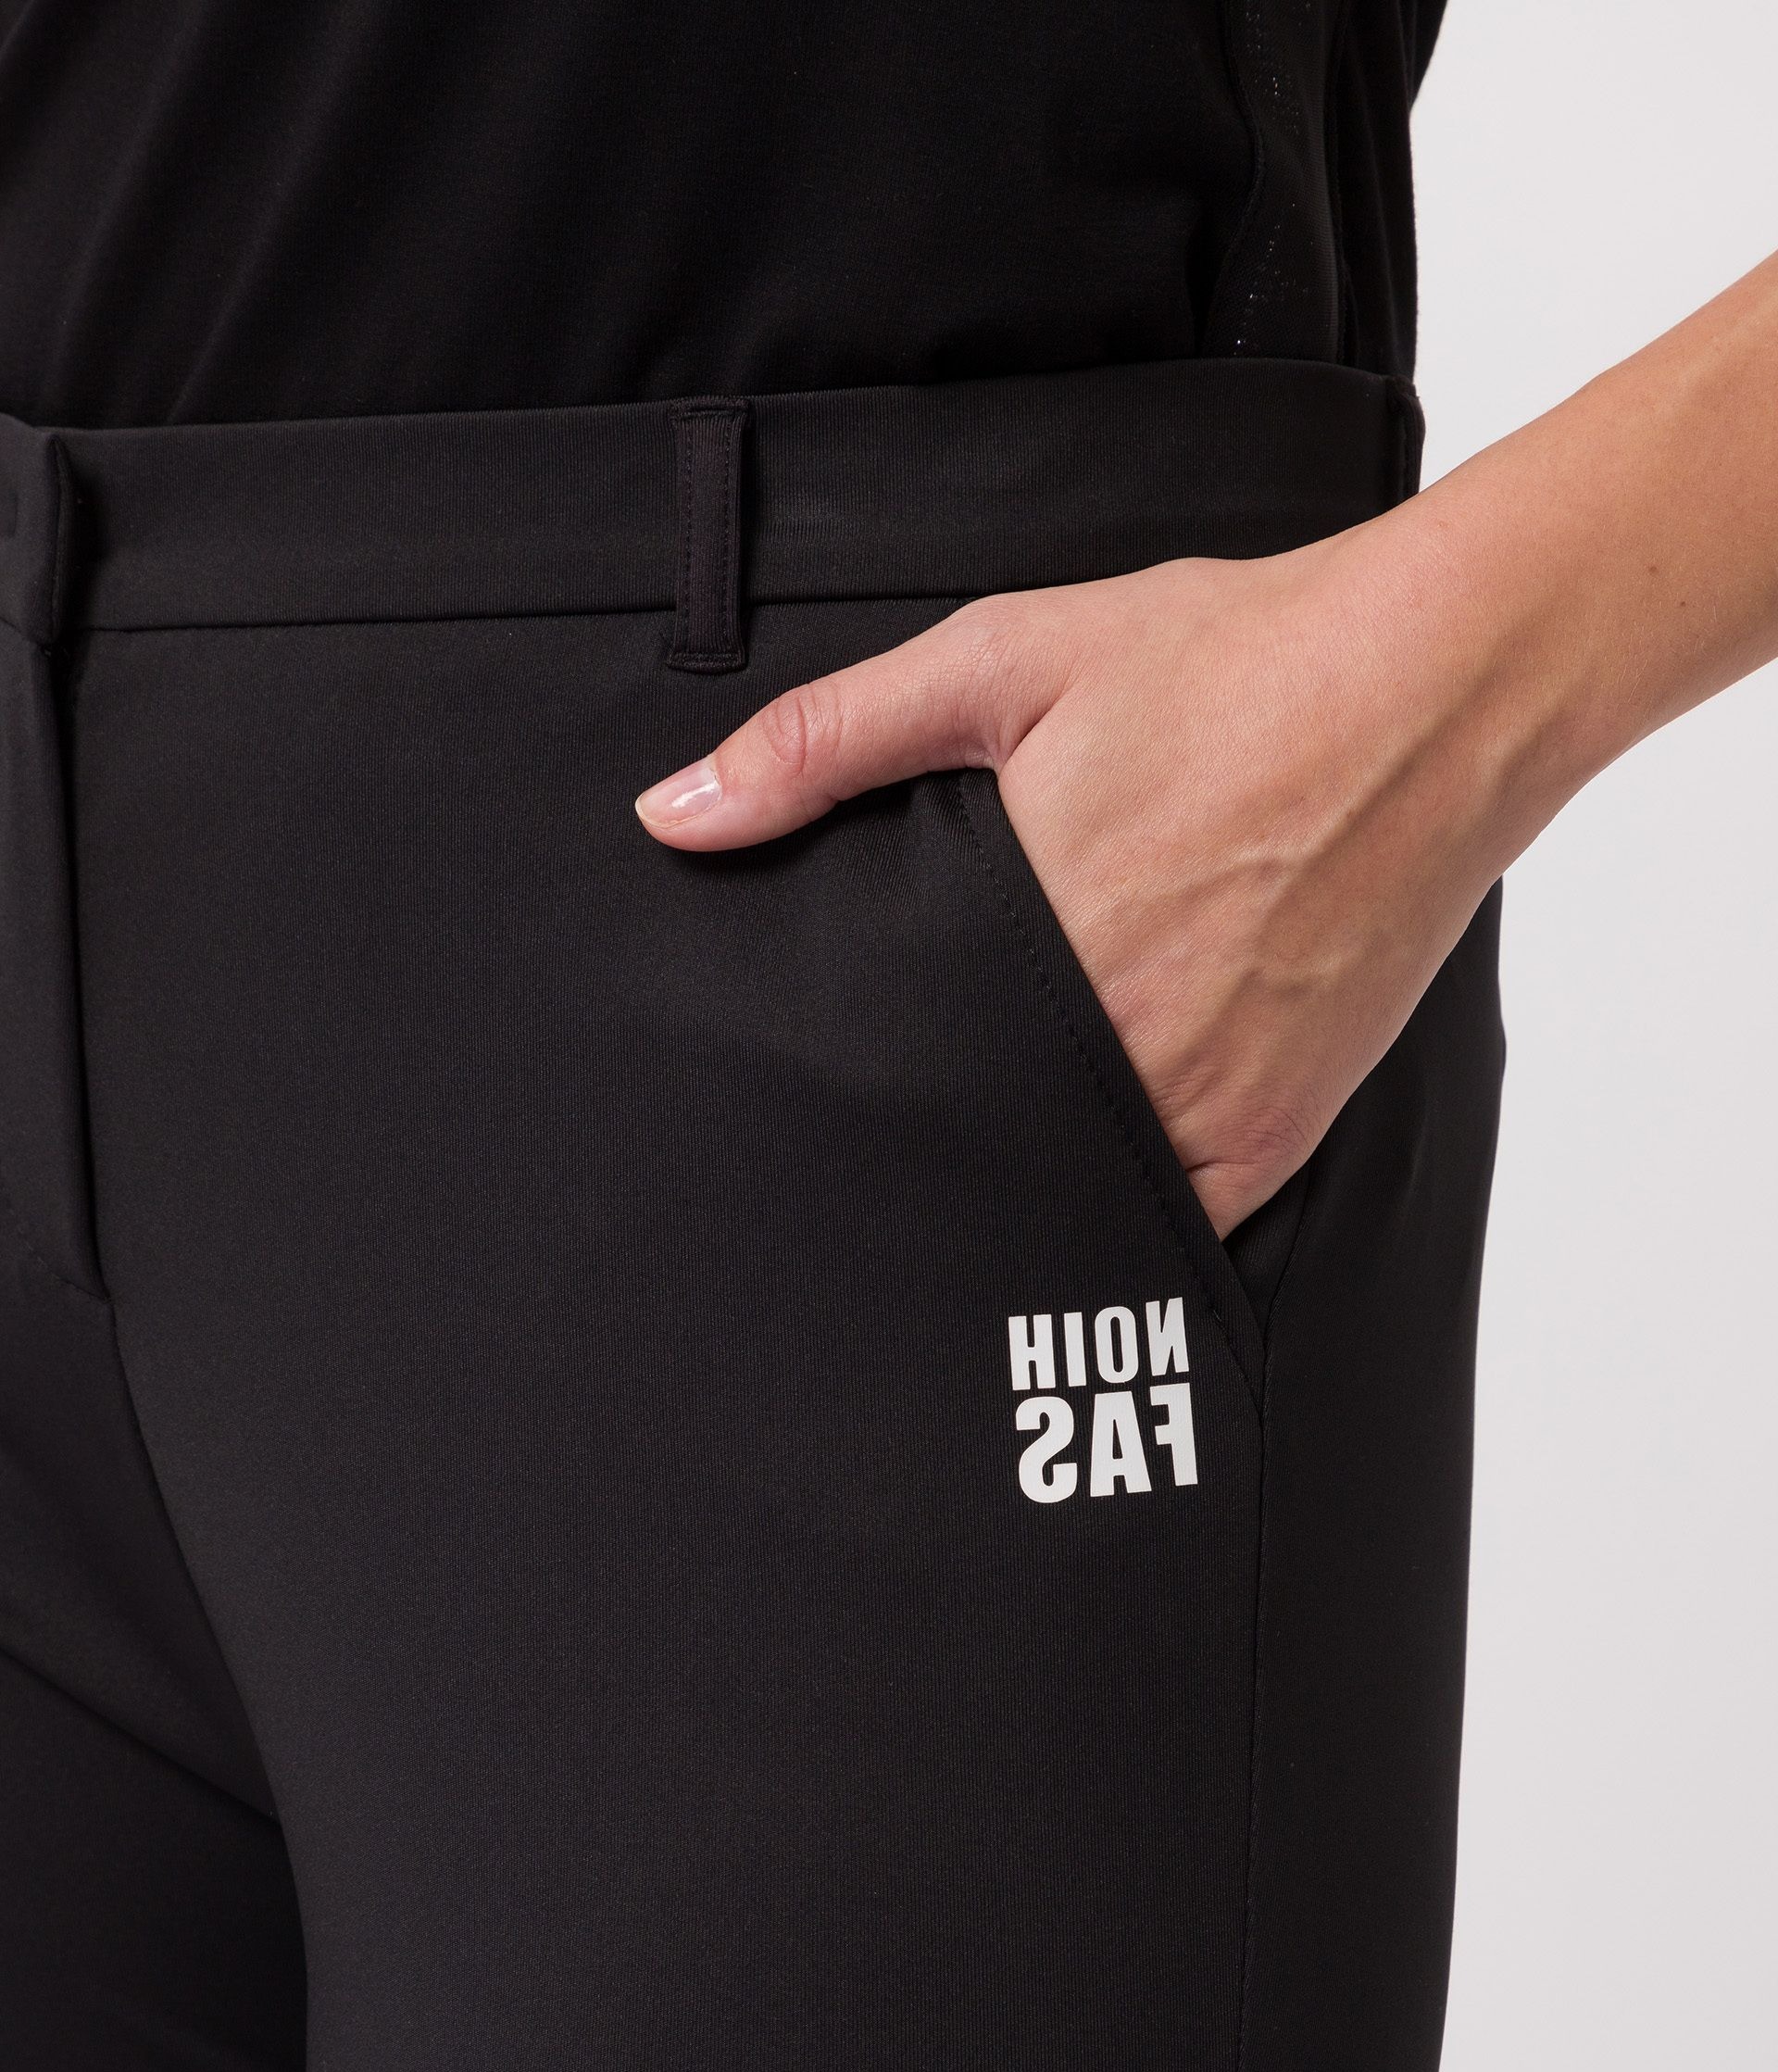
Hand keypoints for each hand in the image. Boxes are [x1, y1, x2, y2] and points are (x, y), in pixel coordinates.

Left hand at [635, 516, 1537, 1235]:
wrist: (1436, 686)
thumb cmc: (1233, 663)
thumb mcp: (1003, 660)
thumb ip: (828, 742)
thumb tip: (675, 813)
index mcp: (1029, 943)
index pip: (888, 1078)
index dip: (837, 1104)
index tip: (799, 1113)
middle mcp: (1115, 1046)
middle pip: (971, 1149)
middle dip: (919, 1151)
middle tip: (868, 1149)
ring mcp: (1204, 1103)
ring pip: (1065, 1201)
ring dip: (1015, 1188)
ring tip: (964, 1172)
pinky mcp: (1277, 1133)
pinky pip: (1173, 1223)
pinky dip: (1122, 1210)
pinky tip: (1079, 1176)